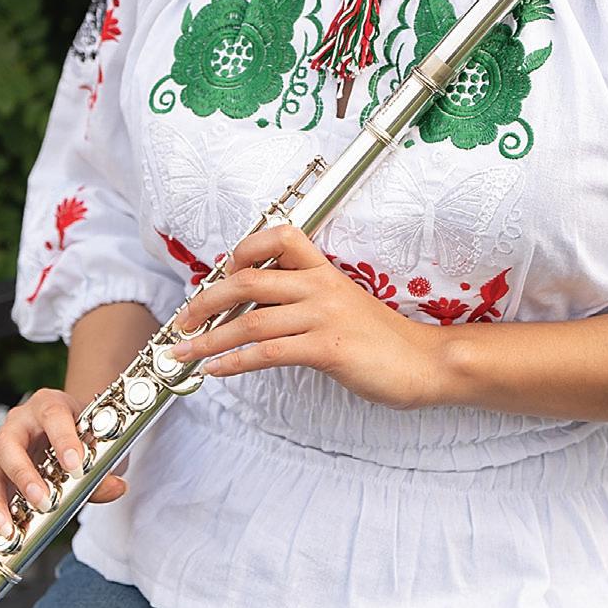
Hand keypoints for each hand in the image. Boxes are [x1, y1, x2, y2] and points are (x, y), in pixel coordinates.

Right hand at [0, 387, 127, 559]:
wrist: (74, 427)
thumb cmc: (85, 432)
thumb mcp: (100, 444)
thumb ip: (104, 469)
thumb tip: (116, 487)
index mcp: (49, 406)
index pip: (54, 416)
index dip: (64, 439)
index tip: (76, 465)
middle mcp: (19, 425)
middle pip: (9, 444)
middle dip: (24, 475)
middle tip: (42, 500)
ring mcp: (3, 453)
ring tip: (5, 530)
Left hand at [171, 224, 440, 410]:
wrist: (425, 362)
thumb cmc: (385, 340)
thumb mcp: (346, 306)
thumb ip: (309, 301)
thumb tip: (265, 311)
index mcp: (325, 271)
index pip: (280, 237)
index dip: (243, 250)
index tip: (220, 274)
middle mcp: (320, 286)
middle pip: (248, 280)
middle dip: (206, 300)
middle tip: (182, 319)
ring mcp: (323, 316)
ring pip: (250, 321)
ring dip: (208, 339)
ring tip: (184, 352)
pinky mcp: (327, 348)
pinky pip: (267, 352)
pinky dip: (234, 361)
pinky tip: (216, 370)